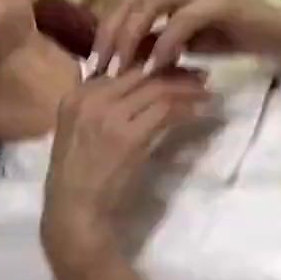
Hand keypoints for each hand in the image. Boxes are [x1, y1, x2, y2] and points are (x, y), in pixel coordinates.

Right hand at [42, 69, 209, 255]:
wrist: (75, 210)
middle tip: (198, 78)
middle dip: (174, 73)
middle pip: (141, 74)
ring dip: (186, 89)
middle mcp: (90, 99)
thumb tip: (132, 93)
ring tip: (205, 93)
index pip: (121, 71)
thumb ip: (98, 108)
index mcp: (76, 96)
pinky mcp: (129, 137)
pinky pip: (165, 112)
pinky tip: (199, 111)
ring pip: (157, 89)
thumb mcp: (77, 132)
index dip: (153, 69)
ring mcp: (109, 116)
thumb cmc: (78, 178)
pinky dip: (186, 109)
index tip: (174, 73)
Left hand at [91, 0, 280, 74]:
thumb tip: (117, 57)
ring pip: (151, 2)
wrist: (278, 33)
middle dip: (110, 34)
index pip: (123, 0)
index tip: (91, 63)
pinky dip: (166, 42)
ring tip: (121, 68)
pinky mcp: (221, 1)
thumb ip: (152, 43)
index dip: (103, 29)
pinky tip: (157, 66)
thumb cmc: (230, 35)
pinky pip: (183, 19)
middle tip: (100, 68)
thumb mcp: (181, 43)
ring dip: (132, 36)